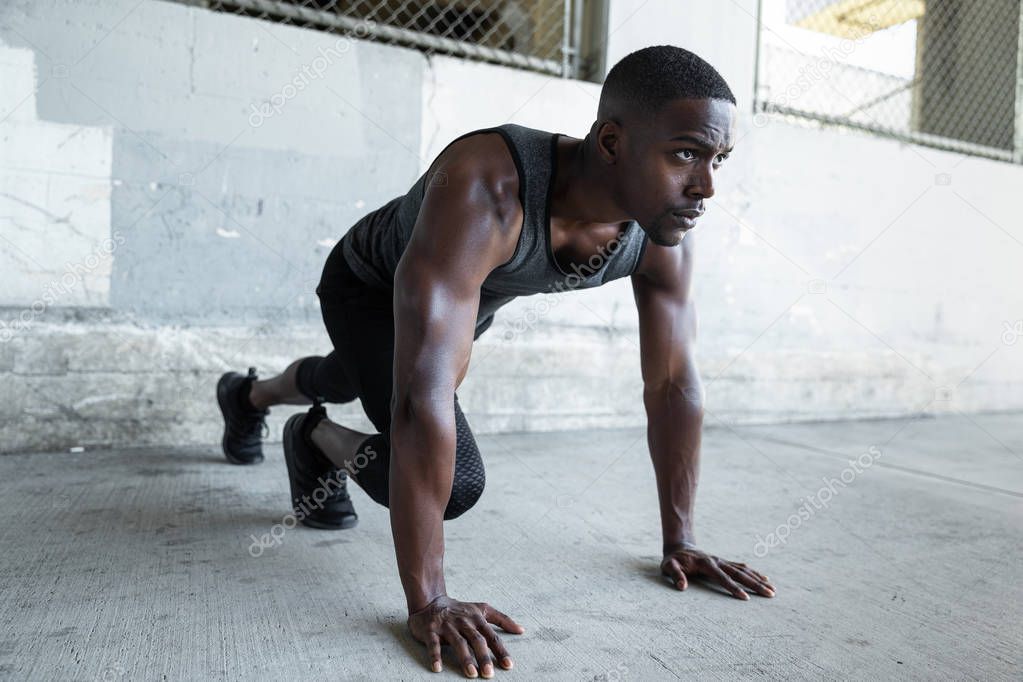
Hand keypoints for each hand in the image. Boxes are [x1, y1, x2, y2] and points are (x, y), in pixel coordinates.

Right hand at [407, 595, 524, 677]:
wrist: (431, 601)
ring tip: (472, 674)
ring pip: (458, 642)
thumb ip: (501, 619)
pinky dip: (435, 656)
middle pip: (476, 640)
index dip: (500, 650)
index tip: (508, 665)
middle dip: (484, 657)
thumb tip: (521, 630)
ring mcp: (447, 625)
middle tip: (489, 674)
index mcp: (477, 618)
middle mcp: (463, 621)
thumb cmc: (461, 610)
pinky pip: (433, 644)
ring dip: (465, 658)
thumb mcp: (482, 609)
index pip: (492, 636)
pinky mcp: (431, 630)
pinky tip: (438, 668)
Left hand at [661, 545, 774, 599]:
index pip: (722, 578)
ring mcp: (722, 561)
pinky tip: (764, 578)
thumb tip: (682, 587)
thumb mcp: (669, 566)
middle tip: (770, 594)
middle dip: (755, 584)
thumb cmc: (673, 559)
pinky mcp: (724, 562)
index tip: (745, 598)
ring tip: (772, 589)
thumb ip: (675, 575)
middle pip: (740, 574)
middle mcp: (718, 561)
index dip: (733, 588)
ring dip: (758, 579)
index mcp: (706, 564)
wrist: (679, 546)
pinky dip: (753, 572)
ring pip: (744, 570)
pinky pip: (741, 567)